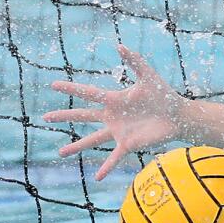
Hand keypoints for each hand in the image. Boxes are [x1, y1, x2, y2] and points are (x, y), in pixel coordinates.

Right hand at [43, 45, 182, 179]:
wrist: (178, 115)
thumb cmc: (164, 95)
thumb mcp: (148, 76)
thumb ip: (135, 61)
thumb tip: (120, 45)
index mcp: (114, 99)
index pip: (88, 93)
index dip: (71, 89)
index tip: (53, 85)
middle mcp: (112, 116)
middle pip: (83, 116)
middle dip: (65, 116)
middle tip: (45, 117)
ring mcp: (119, 131)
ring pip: (93, 140)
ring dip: (77, 146)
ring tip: (61, 152)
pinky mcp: (129, 144)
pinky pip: (114, 158)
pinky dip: (106, 167)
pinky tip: (97, 177)